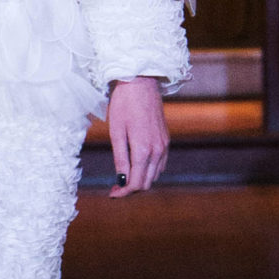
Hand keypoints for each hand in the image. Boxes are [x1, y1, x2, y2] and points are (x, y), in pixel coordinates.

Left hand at [107, 76, 168, 197]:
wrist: (141, 84)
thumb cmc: (124, 105)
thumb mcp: (117, 133)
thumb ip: (120, 159)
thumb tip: (121, 180)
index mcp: (143, 151)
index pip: (135, 183)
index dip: (123, 193)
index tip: (112, 194)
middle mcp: (158, 151)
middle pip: (146, 183)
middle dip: (130, 188)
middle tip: (114, 186)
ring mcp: (164, 146)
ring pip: (154, 175)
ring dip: (140, 179)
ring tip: (123, 176)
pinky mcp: (166, 140)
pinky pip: (160, 164)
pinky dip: (149, 170)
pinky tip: (136, 164)